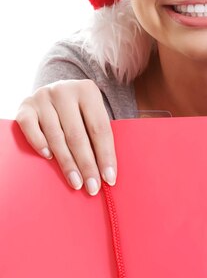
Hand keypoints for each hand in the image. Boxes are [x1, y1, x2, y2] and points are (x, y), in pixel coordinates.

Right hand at [15, 80, 116, 195]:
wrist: (56, 91)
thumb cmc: (79, 109)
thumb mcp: (92, 112)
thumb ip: (97, 134)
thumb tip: (107, 171)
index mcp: (87, 90)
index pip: (99, 128)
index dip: (105, 155)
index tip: (109, 178)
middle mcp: (64, 91)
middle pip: (77, 135)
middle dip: (86, 165)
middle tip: (92, 187)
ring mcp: (43, 97)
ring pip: (56, 136)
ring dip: (67, 163)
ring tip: (76, 182)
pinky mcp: (25, 106)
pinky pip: (30, 128)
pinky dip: (39, 144)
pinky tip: (49, 158)